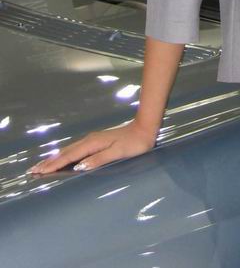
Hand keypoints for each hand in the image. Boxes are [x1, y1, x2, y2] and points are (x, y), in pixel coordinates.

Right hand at [27, 120, 155, 174]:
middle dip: (48, 162)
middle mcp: (89, 140)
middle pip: (65, 153)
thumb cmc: (134, 143)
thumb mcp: (118, 152)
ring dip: (54, 158)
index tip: (38, 172)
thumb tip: (79, 167)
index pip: (69, 157)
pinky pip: (75, 150)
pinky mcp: (96, 141)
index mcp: (92, 143)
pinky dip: (65, 155)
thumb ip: (99, 159)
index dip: (53, 165)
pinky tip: (63, 158)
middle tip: (32, 171)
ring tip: (42, 166)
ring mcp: (92, 140)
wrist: (145, 129)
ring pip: (69, 150)